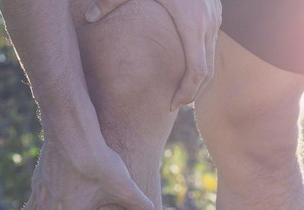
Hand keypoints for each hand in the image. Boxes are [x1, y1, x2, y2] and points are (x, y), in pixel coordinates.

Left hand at [84, 0, 220, 109]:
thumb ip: (109, 2)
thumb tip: (88, 18)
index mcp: (191, 22)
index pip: (197, 71)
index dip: (186, 92)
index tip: (173, 105)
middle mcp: (208, 23)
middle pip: (208, 71)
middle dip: (192, 90)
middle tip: (174, 103)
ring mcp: (215, 17)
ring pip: (211, 57)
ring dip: (197, 75)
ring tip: (179, 87)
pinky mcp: (215, 11)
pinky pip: (210, 42)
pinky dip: (200, 56)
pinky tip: (183, 61)